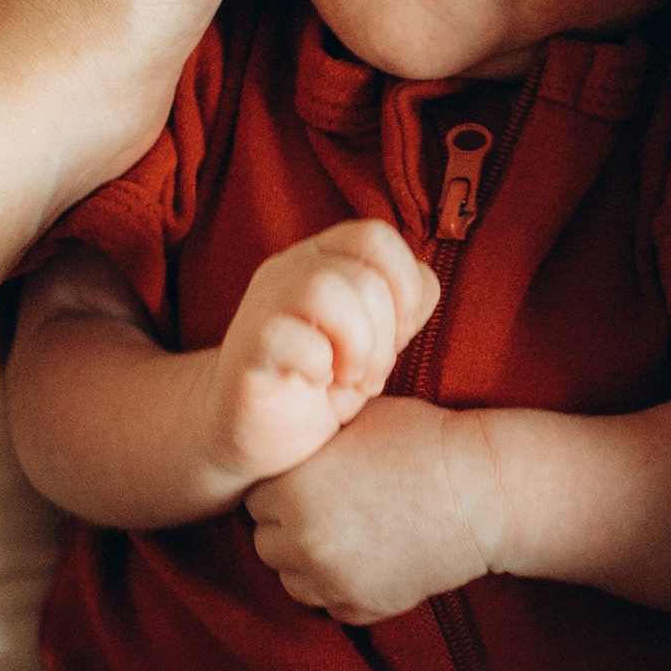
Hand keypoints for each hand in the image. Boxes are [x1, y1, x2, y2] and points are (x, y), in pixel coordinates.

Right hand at [209, 226, 438, 488]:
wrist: (261, 432)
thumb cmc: (325, 381)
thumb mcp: (378, 339)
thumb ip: (405, 307)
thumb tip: (423, 284)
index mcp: (325, 256)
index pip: (376, 237)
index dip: (404, 287)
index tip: (397, 337)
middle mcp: (290, 268)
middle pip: (363, 274)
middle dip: (384, 336)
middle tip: (370, 375)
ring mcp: (263, 304)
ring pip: (326, 290)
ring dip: (357, 347)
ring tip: (349, 379)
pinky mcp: (247, 348)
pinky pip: (290, 337)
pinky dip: (319, 365)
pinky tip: (315, 383)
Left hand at [246, 397, 497, 622]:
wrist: (480, 490)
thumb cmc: (422, 442)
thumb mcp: (356, 421)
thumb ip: (311, 441)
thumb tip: (286, 437)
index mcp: (290, 488)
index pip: (254, 500)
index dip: (281, 489)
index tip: (309, 481)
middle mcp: (300, 539)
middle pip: (266, 543)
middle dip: (289, 528)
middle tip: (329, 509)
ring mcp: (330, 579)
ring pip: (292, 581)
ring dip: (309, 563)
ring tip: (347, 536)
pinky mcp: (361, 607)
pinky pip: (329, 606)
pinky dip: (341, 588)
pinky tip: (368, 559)